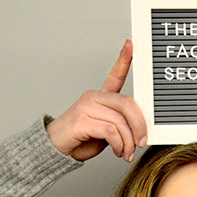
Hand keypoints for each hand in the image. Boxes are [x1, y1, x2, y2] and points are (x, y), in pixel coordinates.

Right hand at [46, 40, 146, 161]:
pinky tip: (117, 151)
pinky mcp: (82, 120)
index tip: (131, 44)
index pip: (114, 75)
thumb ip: (120, 125)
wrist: (55, 148)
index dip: (124, 59)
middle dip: (139, 125)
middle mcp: (93, 98)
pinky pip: (111, 131)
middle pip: (127, 103)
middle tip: (141, 141)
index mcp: (100, 97)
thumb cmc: (80, 139)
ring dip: (128, 141)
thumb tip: (140, 132)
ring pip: (120, 120)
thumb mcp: (106, 131)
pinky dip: (118, 144)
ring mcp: (87, 107)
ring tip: (126, 152)